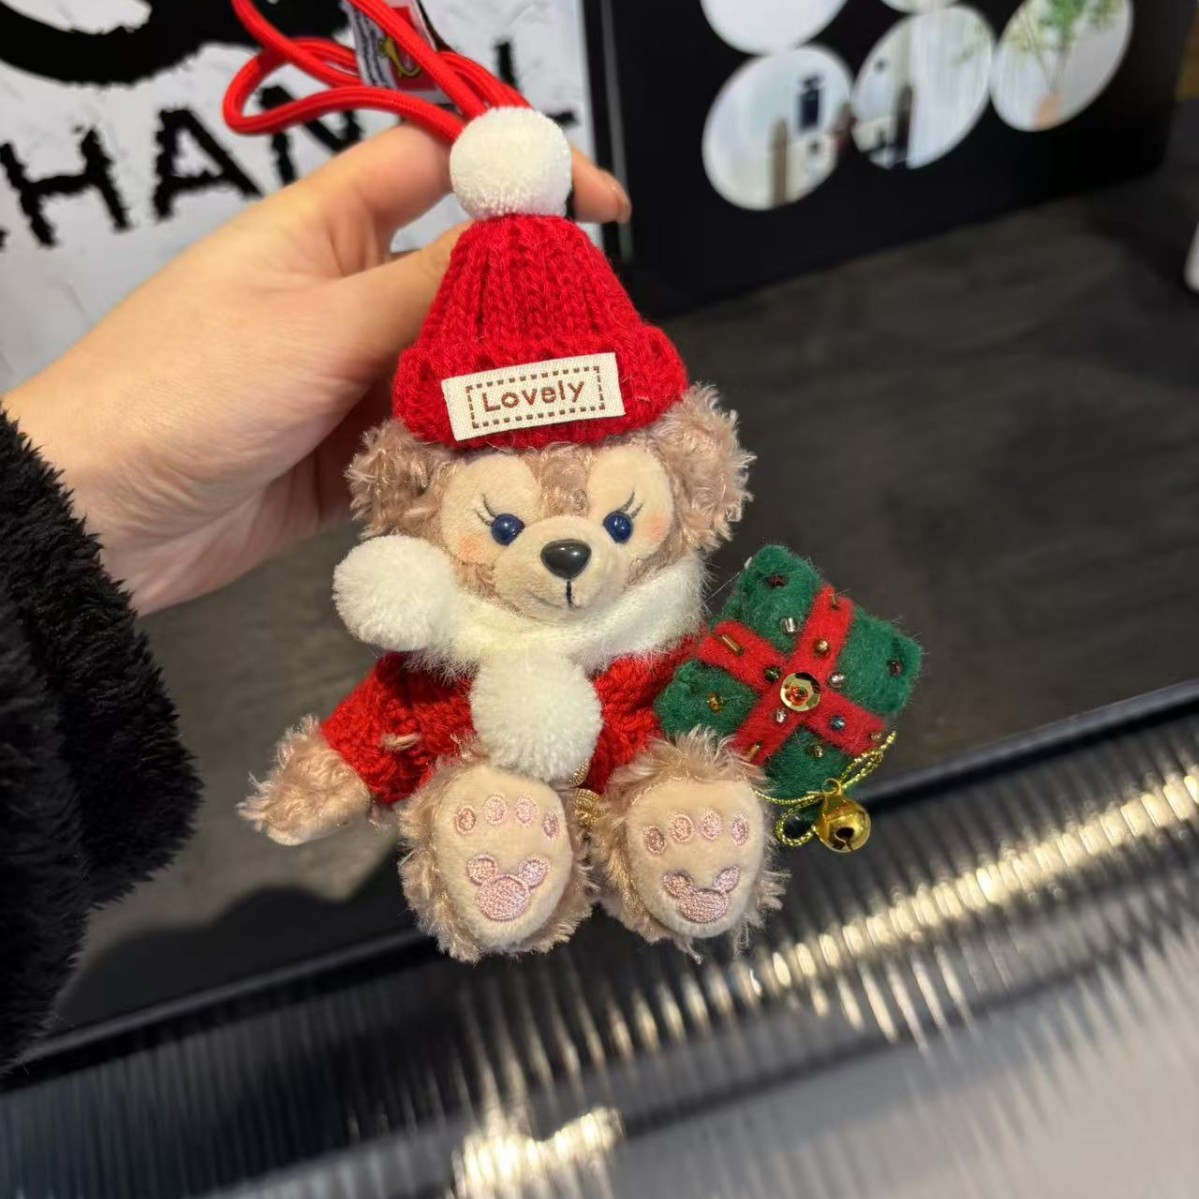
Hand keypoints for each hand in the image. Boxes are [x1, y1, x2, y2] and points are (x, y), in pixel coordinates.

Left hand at [2, 127, 629, 612]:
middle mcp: (348, 295)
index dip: (516, 167)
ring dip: (506, 387)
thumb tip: (519, 250)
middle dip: (530, 299)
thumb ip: (424, 293)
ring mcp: (353, 377)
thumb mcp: (314, 329)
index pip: (435, 164)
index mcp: (325, 230)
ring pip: (455, 364)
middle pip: (462, 274)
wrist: (105, 518)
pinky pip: (431, 437)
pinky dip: (470, 449)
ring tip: (578, 409)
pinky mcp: (355, 451)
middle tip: (599, 332)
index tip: (597, 204)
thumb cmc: (182, 393)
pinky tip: (516, 463)